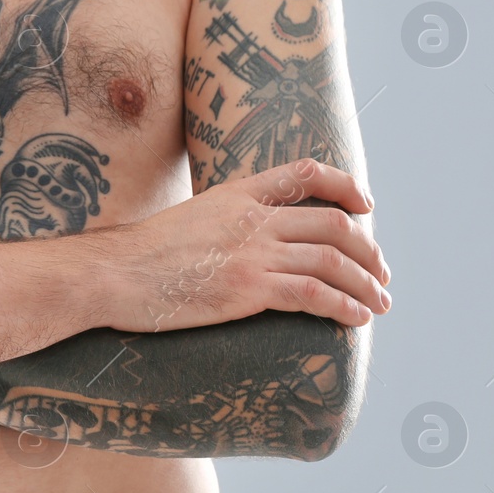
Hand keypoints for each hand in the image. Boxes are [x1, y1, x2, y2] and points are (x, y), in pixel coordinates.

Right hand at [99, 159, 390, 331]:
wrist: (112, 273)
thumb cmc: (139, 256)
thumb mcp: (187, 220)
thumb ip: (221, 223)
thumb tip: (238, 242)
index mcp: (237, 194)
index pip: (304, 174)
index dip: (345, 186)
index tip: (366, 208)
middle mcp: (252, 218)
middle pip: (333, 224)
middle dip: (369, 251)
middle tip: (381, 273)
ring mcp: (252, 252)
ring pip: (332, 261)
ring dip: (366, 284)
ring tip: (380, 303)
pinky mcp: (248, 289)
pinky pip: (313, 293)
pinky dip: (344, 305)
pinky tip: (356, 318)